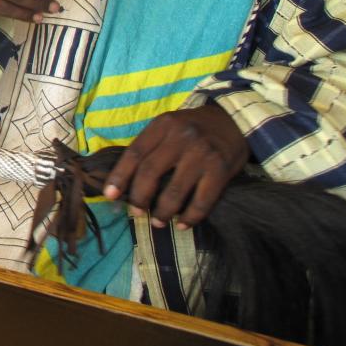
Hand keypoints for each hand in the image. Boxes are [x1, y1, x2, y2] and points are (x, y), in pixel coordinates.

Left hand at [103, 104, 248, 228]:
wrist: (234, 121)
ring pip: (174, 192)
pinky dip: (189, 218)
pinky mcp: (220, 170)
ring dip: (162, 213)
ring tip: (158, 221)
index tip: (110, 194)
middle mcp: (181, 137)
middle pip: (150, 173)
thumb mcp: (171, 126)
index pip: (135, 152)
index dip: (120, 176)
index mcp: (164, 124)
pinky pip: (201, 202)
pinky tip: (183, 223)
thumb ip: (152, 146)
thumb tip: (127, 180)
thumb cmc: (195, 128)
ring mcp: (201, 154)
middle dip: (139, 198)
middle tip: (137, 212)